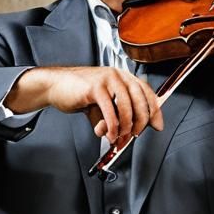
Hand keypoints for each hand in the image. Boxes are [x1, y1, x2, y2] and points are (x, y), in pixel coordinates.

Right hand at [5, 66, 163, 143]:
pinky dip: (111, 127)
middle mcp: (118, 75)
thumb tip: (129, 135)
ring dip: (125, 128)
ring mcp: (107, 79)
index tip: (157, 125)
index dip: (154, 110)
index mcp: (123, 76)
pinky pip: (110, 111)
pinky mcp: (95, 87)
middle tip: (134, 135)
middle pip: (140, 100)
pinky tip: (107, 134)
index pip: (146, 92)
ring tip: (117, 138)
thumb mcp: (103, 104)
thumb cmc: (80, 94)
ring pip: (126, 107)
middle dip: (140, 122)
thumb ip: (117, 116)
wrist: (55, 86)